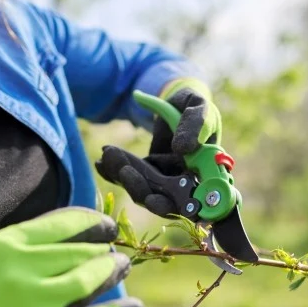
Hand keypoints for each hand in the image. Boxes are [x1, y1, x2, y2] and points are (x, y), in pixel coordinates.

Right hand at [0, 207, 141, 306]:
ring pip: (87, 279)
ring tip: (120, 268)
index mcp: (11, 242)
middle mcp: (23, 268)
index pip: (67, 223)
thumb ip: (34, 237)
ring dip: (110, 272)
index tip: (107, 226)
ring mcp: (33, 302)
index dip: (95, 222)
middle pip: (81, 250)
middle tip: (115, 251)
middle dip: (105, 249)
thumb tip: (82, 224)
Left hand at [95, 79, 221, 216]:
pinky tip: (101, 163)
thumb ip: (195, 124)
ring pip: (144, 189)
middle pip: (163, 199)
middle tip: (124, 171)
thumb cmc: (194, 104)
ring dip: (124, 177)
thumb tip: (183, 148)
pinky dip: (115, 173)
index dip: (172, 205)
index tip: (151, 200)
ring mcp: (167, 180)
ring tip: (107, 156)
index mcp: (207, 173)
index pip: (192, 201)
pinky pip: (132, 178)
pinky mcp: (149, 173)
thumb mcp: (198, 107)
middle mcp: (187, 183)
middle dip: (141, 189)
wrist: (177, 101)